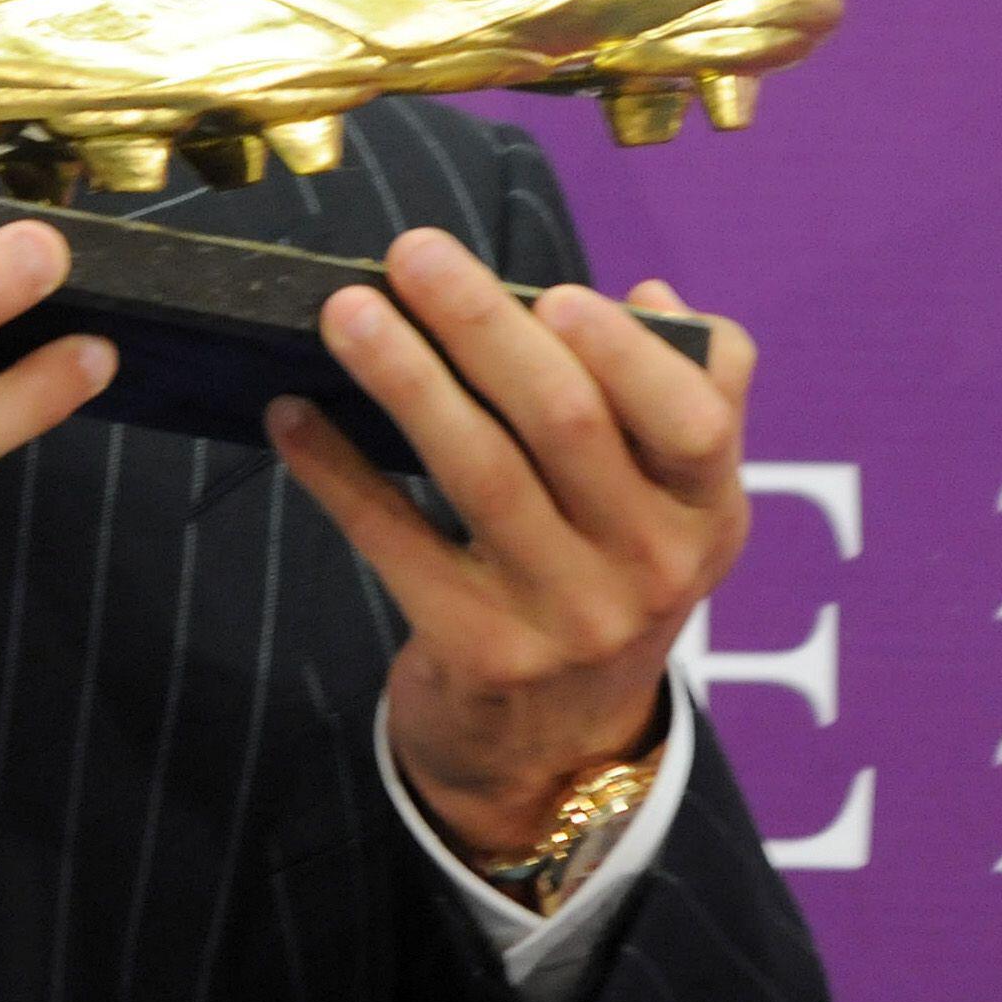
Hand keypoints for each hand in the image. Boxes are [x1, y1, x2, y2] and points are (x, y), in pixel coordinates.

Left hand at [265, 228, 752, 860]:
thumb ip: (688, 396)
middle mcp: (650, 567)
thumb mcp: (673, 505)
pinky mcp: (480, 650)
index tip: (554, 290)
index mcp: (708, 511)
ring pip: (479, 471)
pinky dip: (339, 473)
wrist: (557, 748)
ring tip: (344, 312)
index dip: (626, 353)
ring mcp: (565, 617)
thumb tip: (650, 295)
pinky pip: (398, 541)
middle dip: (483, 325)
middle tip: (412, 253)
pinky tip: (293, 416)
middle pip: (566, 423)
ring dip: (405, 378)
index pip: (693, 421)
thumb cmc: (607, 573)